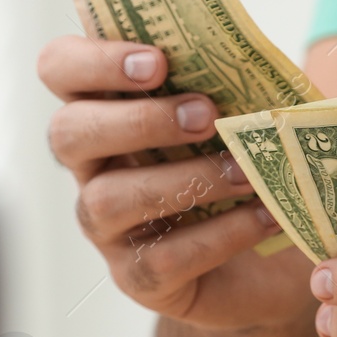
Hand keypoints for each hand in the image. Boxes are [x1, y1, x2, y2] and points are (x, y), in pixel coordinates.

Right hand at [38, 35, 312, 327]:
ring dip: (182, 180)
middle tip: (205, 114)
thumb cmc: (252, 166)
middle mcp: (94, 167)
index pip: (59, 68)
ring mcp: (108, 228)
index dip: (93, 61)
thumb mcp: (246, 114)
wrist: (276, 262)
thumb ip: (232, 80)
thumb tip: (253, 57)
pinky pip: (162, 257)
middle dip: (136, 120)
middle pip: (68, 133)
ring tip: (244, 171)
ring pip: (107, 199)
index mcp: (108, 109)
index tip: (157, 61)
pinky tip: (263, 216)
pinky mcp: (139, 278)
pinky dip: (220, 234)